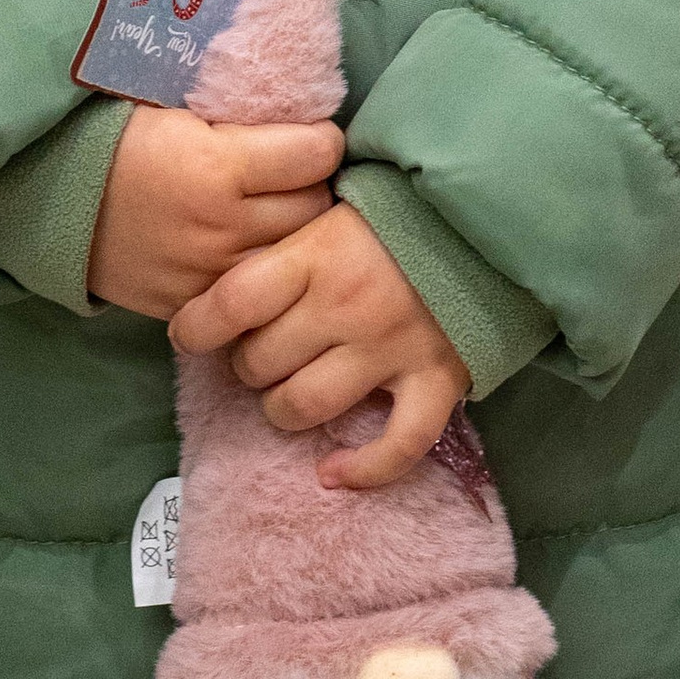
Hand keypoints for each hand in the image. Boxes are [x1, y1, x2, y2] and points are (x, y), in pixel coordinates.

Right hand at [87, 104, 341, 319]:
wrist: (48, 195)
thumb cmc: (116, 137)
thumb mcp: (180, 110)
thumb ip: (242, 122)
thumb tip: (301, 116)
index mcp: (219, 167)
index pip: (317, 155)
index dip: (321, 141)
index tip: (315, 137)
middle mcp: (221, 226)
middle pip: (314, 208)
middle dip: (314, 187)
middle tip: (298, 175)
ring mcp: (207, 274)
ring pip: (291, 255)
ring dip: (292, 233)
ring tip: (277, 212)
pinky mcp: (191, 304)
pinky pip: (252, 293)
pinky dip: (258, 271)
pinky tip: (247, 249)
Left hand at [171, 204, 468, 488]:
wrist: (489, 212)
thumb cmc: (401, 209)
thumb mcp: (334, 206)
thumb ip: (290, 246)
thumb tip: (233, 285)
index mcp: (316, 253)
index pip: (232, 302)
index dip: (197, 327)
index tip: (190, 334)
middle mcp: (346, 305)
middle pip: (261, 363)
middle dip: (248, 366)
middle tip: (262, 353)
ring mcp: (391, 349)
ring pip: (306, 407)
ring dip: (284, 410)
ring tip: (289, 395)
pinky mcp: (436, 380)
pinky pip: (396, 445)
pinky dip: (363, 470)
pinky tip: (334, 473)